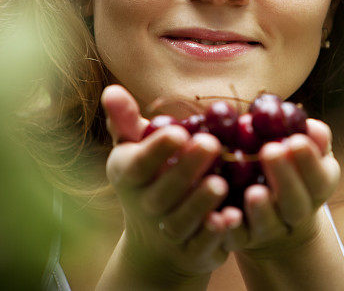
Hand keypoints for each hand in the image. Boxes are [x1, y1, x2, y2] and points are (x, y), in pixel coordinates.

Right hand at [101, 85, 235, 284]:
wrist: (156, 240)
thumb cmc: (150, 177)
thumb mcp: (135, 149)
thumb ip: (126, 121)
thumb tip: (111, 90)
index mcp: (129, 177)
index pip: (138, 163)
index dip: (157, 149)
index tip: (179, 131)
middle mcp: (146, 206)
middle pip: (163, 192)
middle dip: (185, 169)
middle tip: (211, 145)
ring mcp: (167, 233)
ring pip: (182, 220)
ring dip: (201, 202)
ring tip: (221, 183)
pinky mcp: (191, 253)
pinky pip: (201, 245)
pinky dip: (215, 234)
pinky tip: (232, 216)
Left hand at [224, 118, 340, 255]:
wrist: (270, 210)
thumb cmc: (289, 165)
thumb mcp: (304, 150)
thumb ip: (312, 139)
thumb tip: (312, 128)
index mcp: (316, 190)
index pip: (319, 180)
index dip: (309, 163)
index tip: (296, 140)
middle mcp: (295, 214)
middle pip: (296, 205)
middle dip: (286, 179)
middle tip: (271, 151)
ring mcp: (268, 229)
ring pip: (267, 224)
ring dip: (262, 209)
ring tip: (254, 190)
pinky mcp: (241, 239)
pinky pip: (236, 238)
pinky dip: (230, 228)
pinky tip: (222, 213)